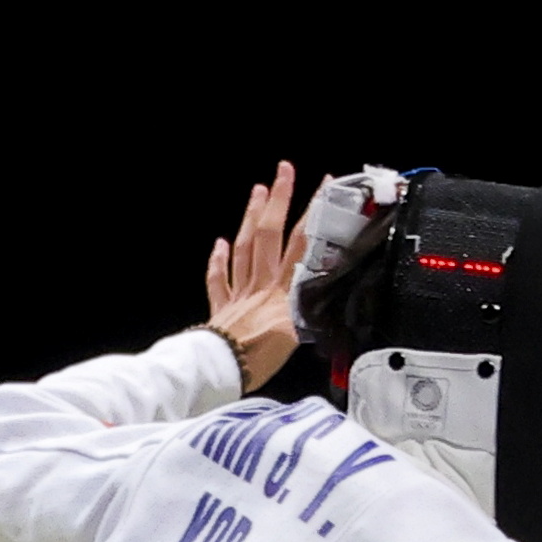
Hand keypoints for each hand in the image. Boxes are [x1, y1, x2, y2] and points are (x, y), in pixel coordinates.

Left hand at [199, 162, 312, 393]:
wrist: (220, 371)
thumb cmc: (257, 359)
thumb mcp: (294, 337)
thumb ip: (306, 313)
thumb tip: (322, 299)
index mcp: (281, 291)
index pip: (302, 243)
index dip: (313, 213)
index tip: (324, 186)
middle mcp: (259, 285)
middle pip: (269, 233)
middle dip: (280, 199)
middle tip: (285, 171)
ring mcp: (238, 293)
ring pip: (244, 246)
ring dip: (251, 216)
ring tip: (258, 191)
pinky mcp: (222, 309)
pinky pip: (218, 278)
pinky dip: (217, 260)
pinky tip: (219, 243)